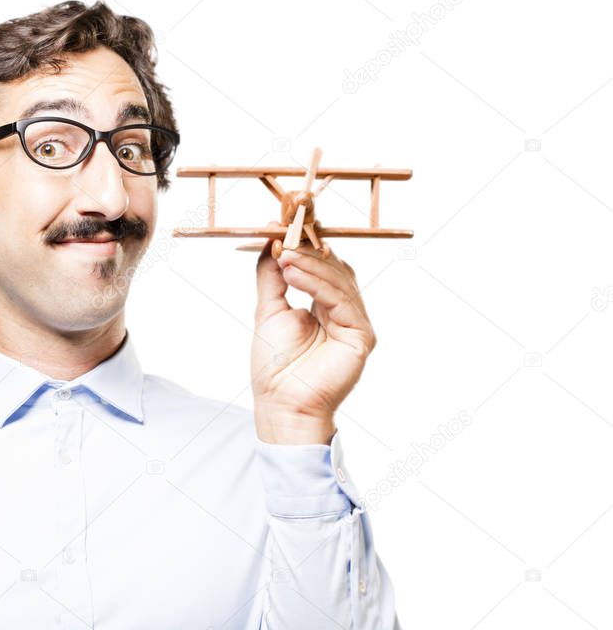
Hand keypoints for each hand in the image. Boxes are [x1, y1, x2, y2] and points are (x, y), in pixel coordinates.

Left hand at [251, 240, 376, 443]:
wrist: (280, 403)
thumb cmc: (274, 367)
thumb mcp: (268, 310)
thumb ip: (270, 275)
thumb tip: (270, 241)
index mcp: (323, 307)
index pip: (322, 267)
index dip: (305, 246)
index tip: (283, 226)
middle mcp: (343, 313)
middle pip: (334, 269)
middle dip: (308, 250)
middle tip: (284, 235)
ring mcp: (355, 324)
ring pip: (339, 280)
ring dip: (310, 264)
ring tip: (284, 255)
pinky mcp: (362, 335)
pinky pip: (341, 300)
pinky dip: (317, 283)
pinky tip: (293, 273)